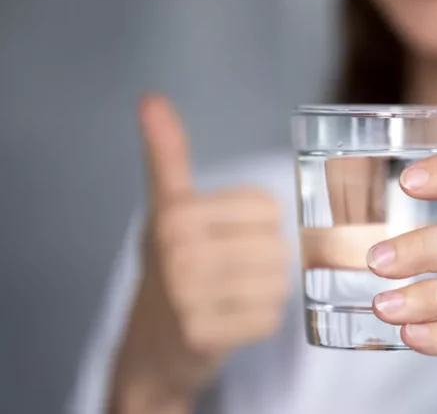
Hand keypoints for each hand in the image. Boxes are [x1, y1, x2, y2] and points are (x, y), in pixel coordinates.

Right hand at [111, 95, 288, 413]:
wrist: (149, 348)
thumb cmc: (170, 267)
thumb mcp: (166, 208)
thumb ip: (167, 156)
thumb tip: (151, 98)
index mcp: (176, 211)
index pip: (270, 209)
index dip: (261, 227)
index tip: (228, 240)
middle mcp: (177, 249)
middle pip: (278, 247)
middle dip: (265, 265)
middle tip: (230, 276)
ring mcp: (186, 295)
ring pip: (278, 283)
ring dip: (265, 294)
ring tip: (231, 298)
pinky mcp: (201, 336)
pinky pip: (270, 319)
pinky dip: (259, 323)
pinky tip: (231, 323)